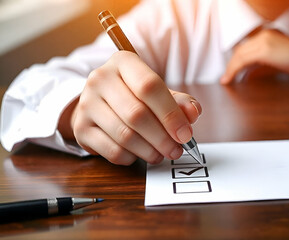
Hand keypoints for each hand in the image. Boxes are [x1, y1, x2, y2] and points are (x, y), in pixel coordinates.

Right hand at [58, 51, 201, 164]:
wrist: (99, 103)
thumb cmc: (135, 96)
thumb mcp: (159, 92)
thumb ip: (180, 102)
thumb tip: (193, 113)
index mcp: (123, 62)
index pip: (150, 86)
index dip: (171, 114)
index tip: (186, 134)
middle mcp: (100, 78)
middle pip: (137, 114)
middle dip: (162, 138)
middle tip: (177, 150)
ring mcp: (87, 104)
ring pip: (125, 136)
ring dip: (150, 151)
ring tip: (162, 154)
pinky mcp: (80, 128)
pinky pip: (112, 151)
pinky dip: (132, 157)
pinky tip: (141, 153)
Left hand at [220, 29, 288, 83]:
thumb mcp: (276, 64)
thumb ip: (262, 68)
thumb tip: (249, 76)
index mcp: (268, 35)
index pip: (246, 48)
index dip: (236, 61)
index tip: (231, 71)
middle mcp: (264, 35)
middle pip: (240, 51)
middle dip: (231, 65)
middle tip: (226, 77)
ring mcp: (263, 41)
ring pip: (239, 55)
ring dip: (231, 69)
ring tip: (226, 80)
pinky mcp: (264, 50)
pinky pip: (243, 61)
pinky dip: (234, 70)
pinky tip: (230, 78)